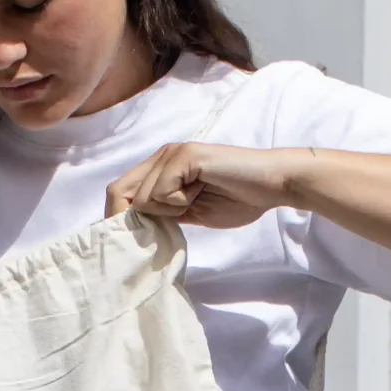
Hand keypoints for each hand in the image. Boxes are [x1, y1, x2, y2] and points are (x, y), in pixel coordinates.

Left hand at [106, 143, 302, 229]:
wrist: (270, 186)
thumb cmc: (237, 199)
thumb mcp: (189, 212)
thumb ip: (162, 214)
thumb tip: (133, 226)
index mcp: (160, 168)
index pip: (120, 193)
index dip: (121, 217)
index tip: (142, 237)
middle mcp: (161, 156)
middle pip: (120, 193)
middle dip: (143, 218)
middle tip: (178, 216)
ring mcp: (172, 153)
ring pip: (143, 197)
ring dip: (169, 210)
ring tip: (197, 200)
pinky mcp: (185, 156)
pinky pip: (161, 191)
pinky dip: (179, 202)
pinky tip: (201, 193)